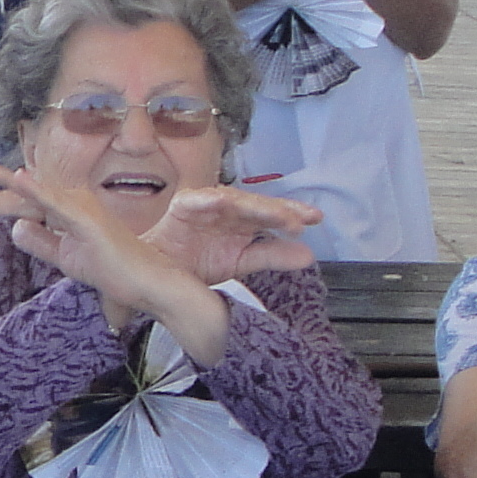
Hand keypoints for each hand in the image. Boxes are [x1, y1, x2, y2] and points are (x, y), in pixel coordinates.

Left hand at [0, 160, 177, 324]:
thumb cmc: (115, 271)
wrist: (147, 284)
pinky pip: (57, 203)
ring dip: (9, 187)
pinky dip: (37, 190)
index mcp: (71, 213)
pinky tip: (17, 179)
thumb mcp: (67, 258)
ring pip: (37, 196)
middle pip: (27, 198)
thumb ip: (42, 242)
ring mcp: (83, 209)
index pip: (29, 205)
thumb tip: (16, 227)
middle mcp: (76, 204)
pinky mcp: (88, 220)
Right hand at [142, 185, 320, 281]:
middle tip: (300, 219)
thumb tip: (309, 255)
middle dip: (279, 210)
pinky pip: (198, 201)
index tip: (316, 219)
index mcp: (243, 221)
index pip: (271, 215)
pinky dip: (210, 200)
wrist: (161, 276)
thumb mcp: (241, 262)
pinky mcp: (183, 206)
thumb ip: (273, 256)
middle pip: (257, 205)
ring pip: (235, 200)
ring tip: (277, 216)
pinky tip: (224, 203)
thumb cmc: (198, 264)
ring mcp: (206, 205)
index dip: (292, 215)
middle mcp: (228, 209)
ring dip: (255, 207)